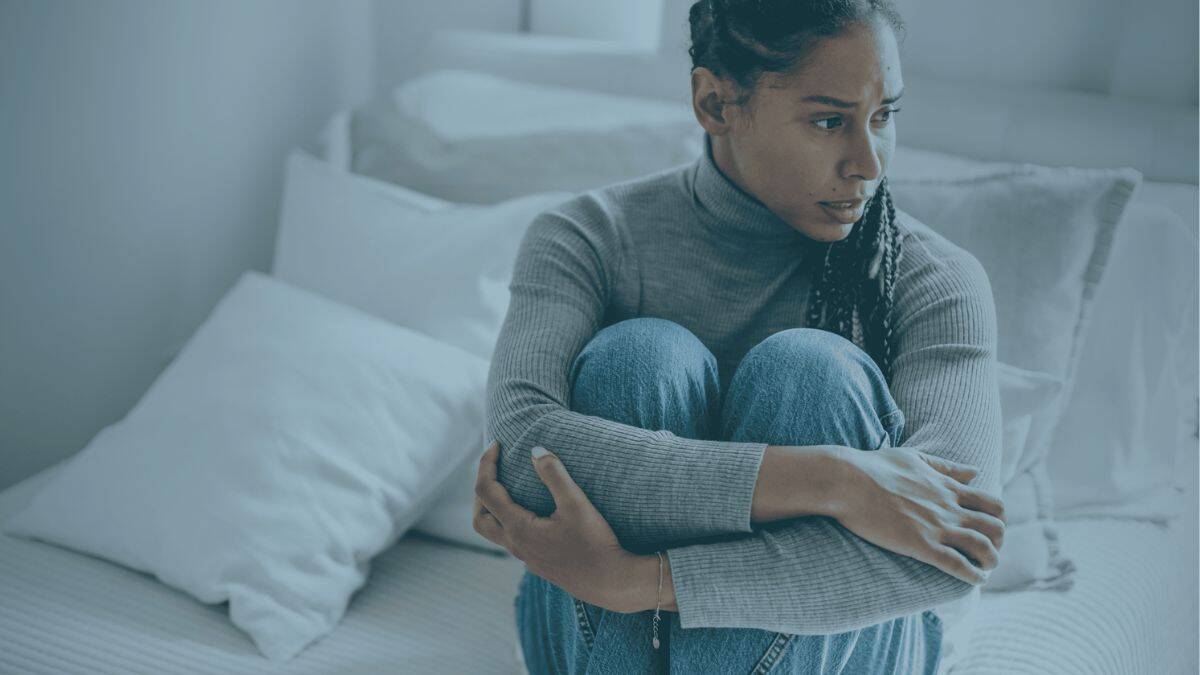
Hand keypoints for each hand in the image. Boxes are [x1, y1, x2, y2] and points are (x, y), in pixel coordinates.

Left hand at [473, 441, 637, 611]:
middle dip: (481, 491)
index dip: (486, 464)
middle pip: (480, 518)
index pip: (486, 491)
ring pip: (494, 533)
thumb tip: (535, 450)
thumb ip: (554, 474)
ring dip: (493, 508)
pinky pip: (512, 541)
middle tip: (495, 468)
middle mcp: (516, 545)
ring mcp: (526, 557)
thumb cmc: (594, 543)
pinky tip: (531, 513)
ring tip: (508, 488)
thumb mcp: (576, 503)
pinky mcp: (538, 563)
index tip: (496, 444)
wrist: (610, 582)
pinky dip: (509, 521)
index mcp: (519, 528)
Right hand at [831, 446, 1005, 584]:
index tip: (990, 529)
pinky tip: (976, 580)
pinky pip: (958, 564)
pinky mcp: (920, 544)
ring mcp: (936, 526)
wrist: (847, 480)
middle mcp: (949, 507)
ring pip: (983, 547)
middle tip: (989, 551)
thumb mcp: (915, 459)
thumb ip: (947, 466)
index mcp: (948, 487)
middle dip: (999, 542)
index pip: (992, 504)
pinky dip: (973, 575)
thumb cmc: (874, 466)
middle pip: (995, 527)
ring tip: (985, 569)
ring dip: (991, 561)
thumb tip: (975, 471)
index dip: (998, 520)